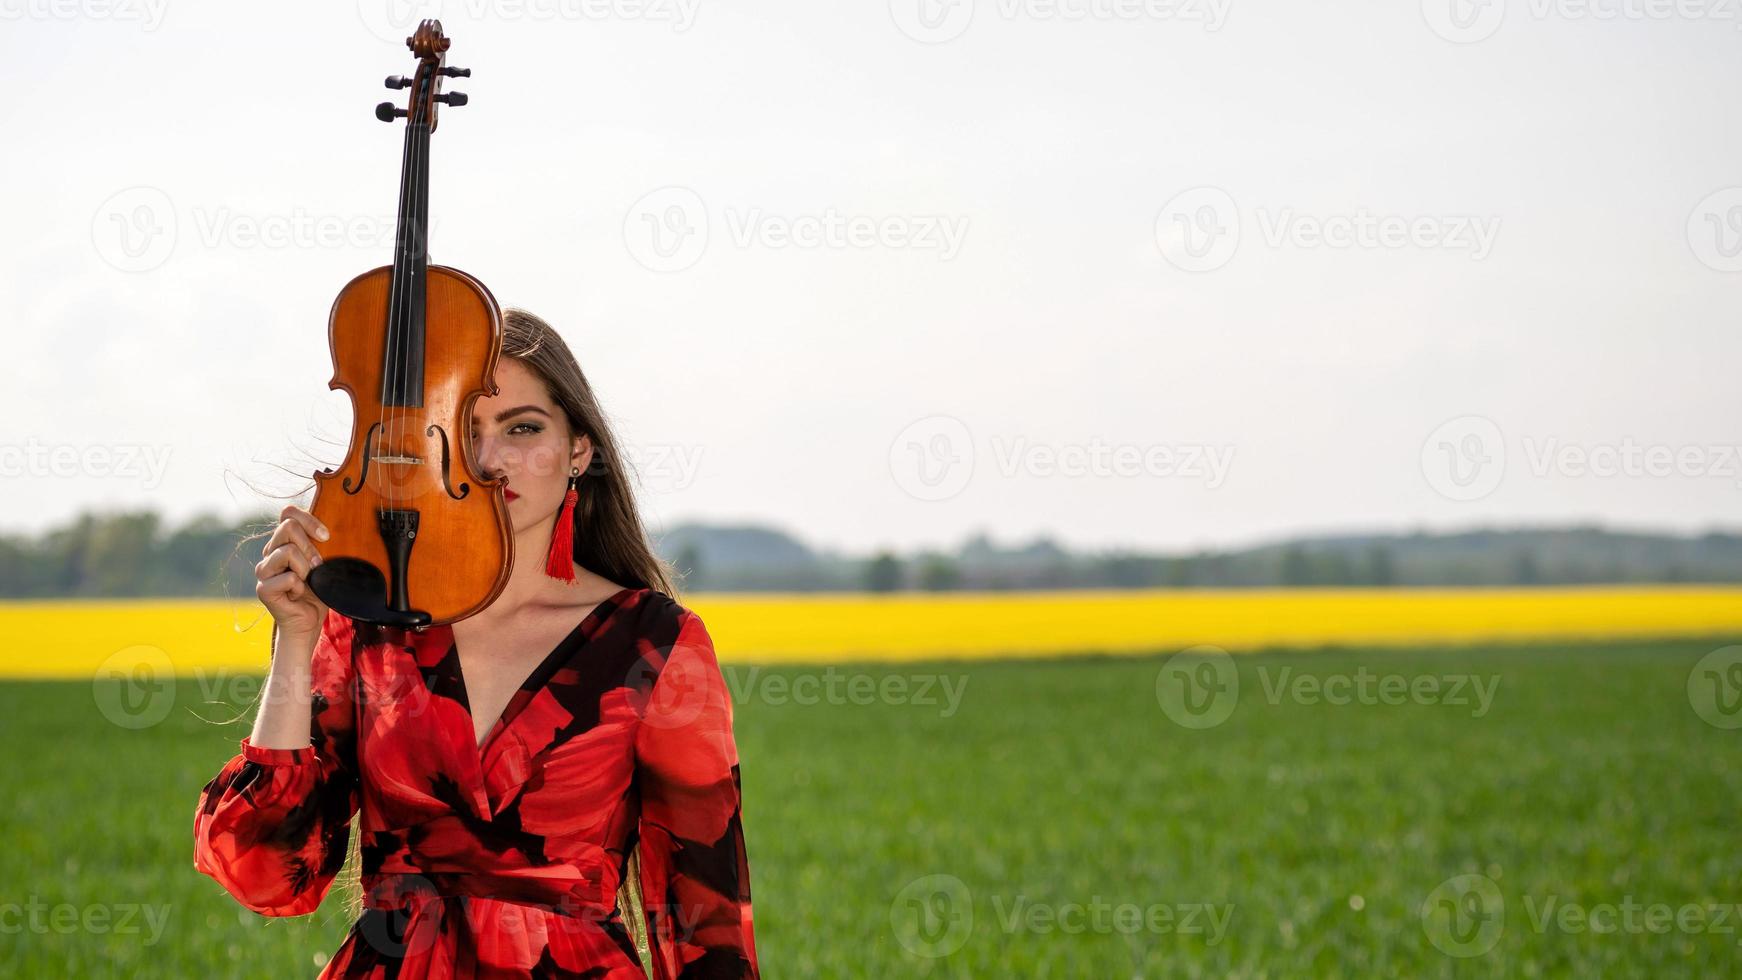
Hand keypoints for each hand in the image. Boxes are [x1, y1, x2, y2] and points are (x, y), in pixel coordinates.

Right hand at [256, 504, 330, 641]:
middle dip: (310, 547)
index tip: (326, 537)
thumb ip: (321, 542)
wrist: (310, 621)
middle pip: (288, 527)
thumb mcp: (325, 561)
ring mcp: (264, 570)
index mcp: (283, 542)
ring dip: (306, 569)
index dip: (309, 520)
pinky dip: (300, 588)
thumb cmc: (319, 590)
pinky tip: (297, 595)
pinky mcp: (263, 589)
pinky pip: (289, 578)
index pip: (288, 513)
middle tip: (317, 566)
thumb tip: (328, 529)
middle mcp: (269, 552)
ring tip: (307, 581)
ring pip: (288, 552)